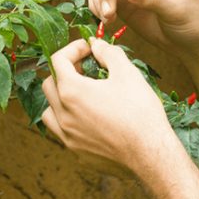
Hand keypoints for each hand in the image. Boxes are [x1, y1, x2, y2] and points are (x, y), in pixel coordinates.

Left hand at [41, 37, 173, 166]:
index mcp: (71, 91)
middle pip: (49, 83)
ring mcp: (67, 134)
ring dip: (60, 97)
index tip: (89, 48)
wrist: (149, 152)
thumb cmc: (140, 111)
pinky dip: (67, 119)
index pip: (57, 61)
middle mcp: (63, 114)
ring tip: (83, 94)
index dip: (73, 48)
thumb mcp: (127, 73)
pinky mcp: (75, 150)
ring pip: (50, 109)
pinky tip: (87, 116)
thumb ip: (108, 53)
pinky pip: (60, 130)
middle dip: (65, 71)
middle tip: (87, 68)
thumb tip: (97, 46)